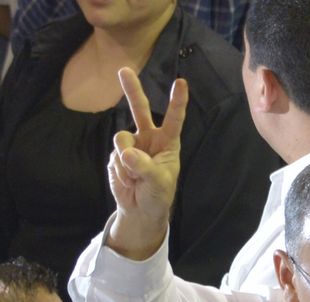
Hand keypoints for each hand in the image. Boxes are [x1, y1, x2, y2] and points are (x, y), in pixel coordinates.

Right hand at [107, 67, 188, 258]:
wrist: (140, 210)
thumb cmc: (158, 195)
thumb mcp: (158, 182)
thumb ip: (144, 167)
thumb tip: (127, 153)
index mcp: (167, 143)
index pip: (173, 120)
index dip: (177, 102)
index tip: (181, 83)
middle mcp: (148, 139)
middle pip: (139, 110)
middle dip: (131, 90)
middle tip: (124, 70)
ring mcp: (131, 145)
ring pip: (121, 139)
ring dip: (125, 159)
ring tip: (134, 177)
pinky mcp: (117, 154)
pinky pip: (114, 156)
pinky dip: (120, 171)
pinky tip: (128, 181)